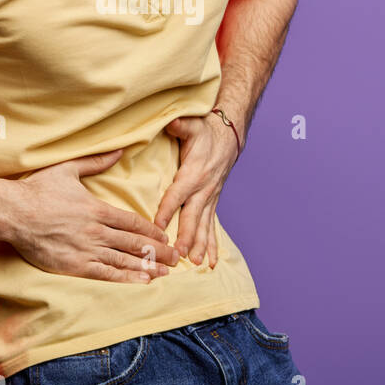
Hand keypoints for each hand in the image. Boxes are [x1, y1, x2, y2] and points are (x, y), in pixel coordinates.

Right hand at [8, 148, 180, 283]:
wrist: (12, 213)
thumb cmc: (37, 190)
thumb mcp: (68, 169)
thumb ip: (96, 162)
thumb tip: (120, 150)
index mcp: (97, 209)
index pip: (133, 222)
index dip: (152, 231)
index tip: (166, 237)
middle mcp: (96, 231)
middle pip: (135, 243)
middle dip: (158, 251)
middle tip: (177, 258)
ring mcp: (86, 250)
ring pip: (124, 260)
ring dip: (147, 266)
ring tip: (165, 272)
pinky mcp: (74, 266)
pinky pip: (106, 274)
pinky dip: (126, 278)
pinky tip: (142, 281)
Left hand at [153, 113, 240, 268]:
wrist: (228, 137)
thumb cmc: (205, 132)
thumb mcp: (192, 125)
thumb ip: (181, 126)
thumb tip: (171, 122)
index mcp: (193, 174)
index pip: (177, 195)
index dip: (166, 210)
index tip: (156, 226)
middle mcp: (203, 190)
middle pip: (192, 217)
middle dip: (186, 236)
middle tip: (179, 254)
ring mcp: (209, 198)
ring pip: (203, 226)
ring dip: (199, 245)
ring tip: (194, 263)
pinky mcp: (211, 203)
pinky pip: (211, 227)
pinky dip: (211, 245)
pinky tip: (209, 262)